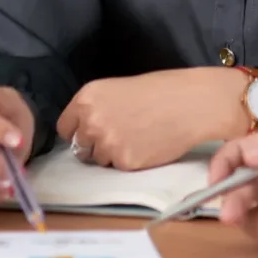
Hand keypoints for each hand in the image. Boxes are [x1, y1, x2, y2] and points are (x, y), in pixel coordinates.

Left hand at [57, 68, 248, 170]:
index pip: (65, 127)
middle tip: (122, 134)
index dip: (79, 131)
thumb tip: (84, 130)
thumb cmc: (161, 91)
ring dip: (114, 154)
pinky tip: (148, 145)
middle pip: (80, 146)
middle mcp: (91, 121)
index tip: (92, 132)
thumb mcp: (119, 89)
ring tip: (139, 137)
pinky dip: (132, 161)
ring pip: (100, 160)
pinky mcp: (125, 163)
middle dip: (96, 145)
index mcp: (87, 98)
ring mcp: (107, 144)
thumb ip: (96, 108)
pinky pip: (119, 168)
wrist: (192, 103)